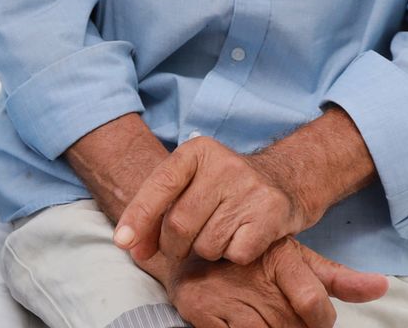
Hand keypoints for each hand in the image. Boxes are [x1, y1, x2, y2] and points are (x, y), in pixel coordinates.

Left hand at [115, 135, 310, 265]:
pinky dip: (233, 256)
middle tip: (183, 245)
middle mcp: (224, 164)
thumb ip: (157, 210)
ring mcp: (249, 188)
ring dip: (206, 251)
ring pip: (206, 245)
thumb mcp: (191, 182)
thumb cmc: (224, 187)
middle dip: (174, 245)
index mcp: (196, 151)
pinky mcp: (271, 212)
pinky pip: (235, 254)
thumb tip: (129, 245)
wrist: (284, 180)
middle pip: (179, 224)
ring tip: (220, 233)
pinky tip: (241, 238)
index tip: (123, 243)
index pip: (160, 184)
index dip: (138, 217)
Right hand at [165, 240, 387, 327]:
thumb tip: (382, 286)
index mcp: (280, 257)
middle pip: (291, 327)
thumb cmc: (256, 258)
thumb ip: (338, 278)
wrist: (194, 247)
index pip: (313, 304)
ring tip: (267, 318)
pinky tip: (246, 322)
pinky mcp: (201, 311)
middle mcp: (252, 273)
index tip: (316, 321)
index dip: (321, 322)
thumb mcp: (298, 260)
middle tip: (284, 315)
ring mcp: (224, 294)